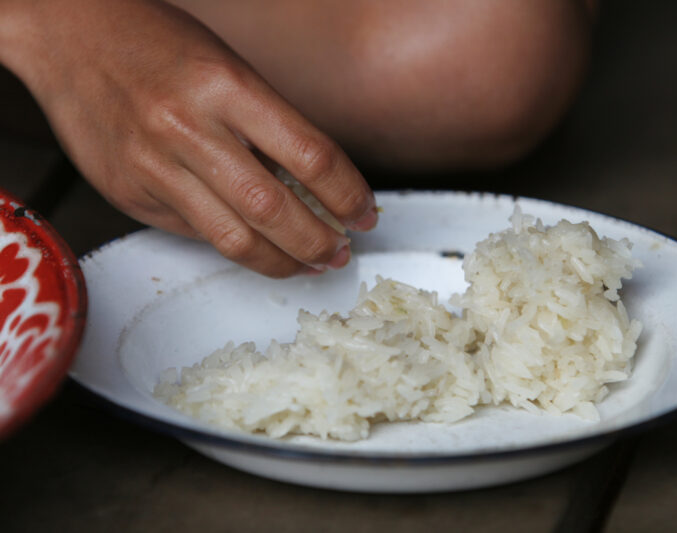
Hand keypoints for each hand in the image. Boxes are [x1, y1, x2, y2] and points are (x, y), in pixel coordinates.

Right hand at [0, 0, 376, 276]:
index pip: (310, 156)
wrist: (68, 34)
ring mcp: (154, 166)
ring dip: (283, 262)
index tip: (364, 213)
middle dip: (321, 242)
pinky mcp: (131, 194)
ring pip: (235, 239)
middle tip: (341, 251)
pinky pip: (196, 234)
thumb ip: (269, 126)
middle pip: (275, 210)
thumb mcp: (228, 67)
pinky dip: (235, 245)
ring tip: (309, 264)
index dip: (348, 194)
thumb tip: (315, 185)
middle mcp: (188, 128)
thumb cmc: (155, 42)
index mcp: (226, 86)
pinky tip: (254, 246)